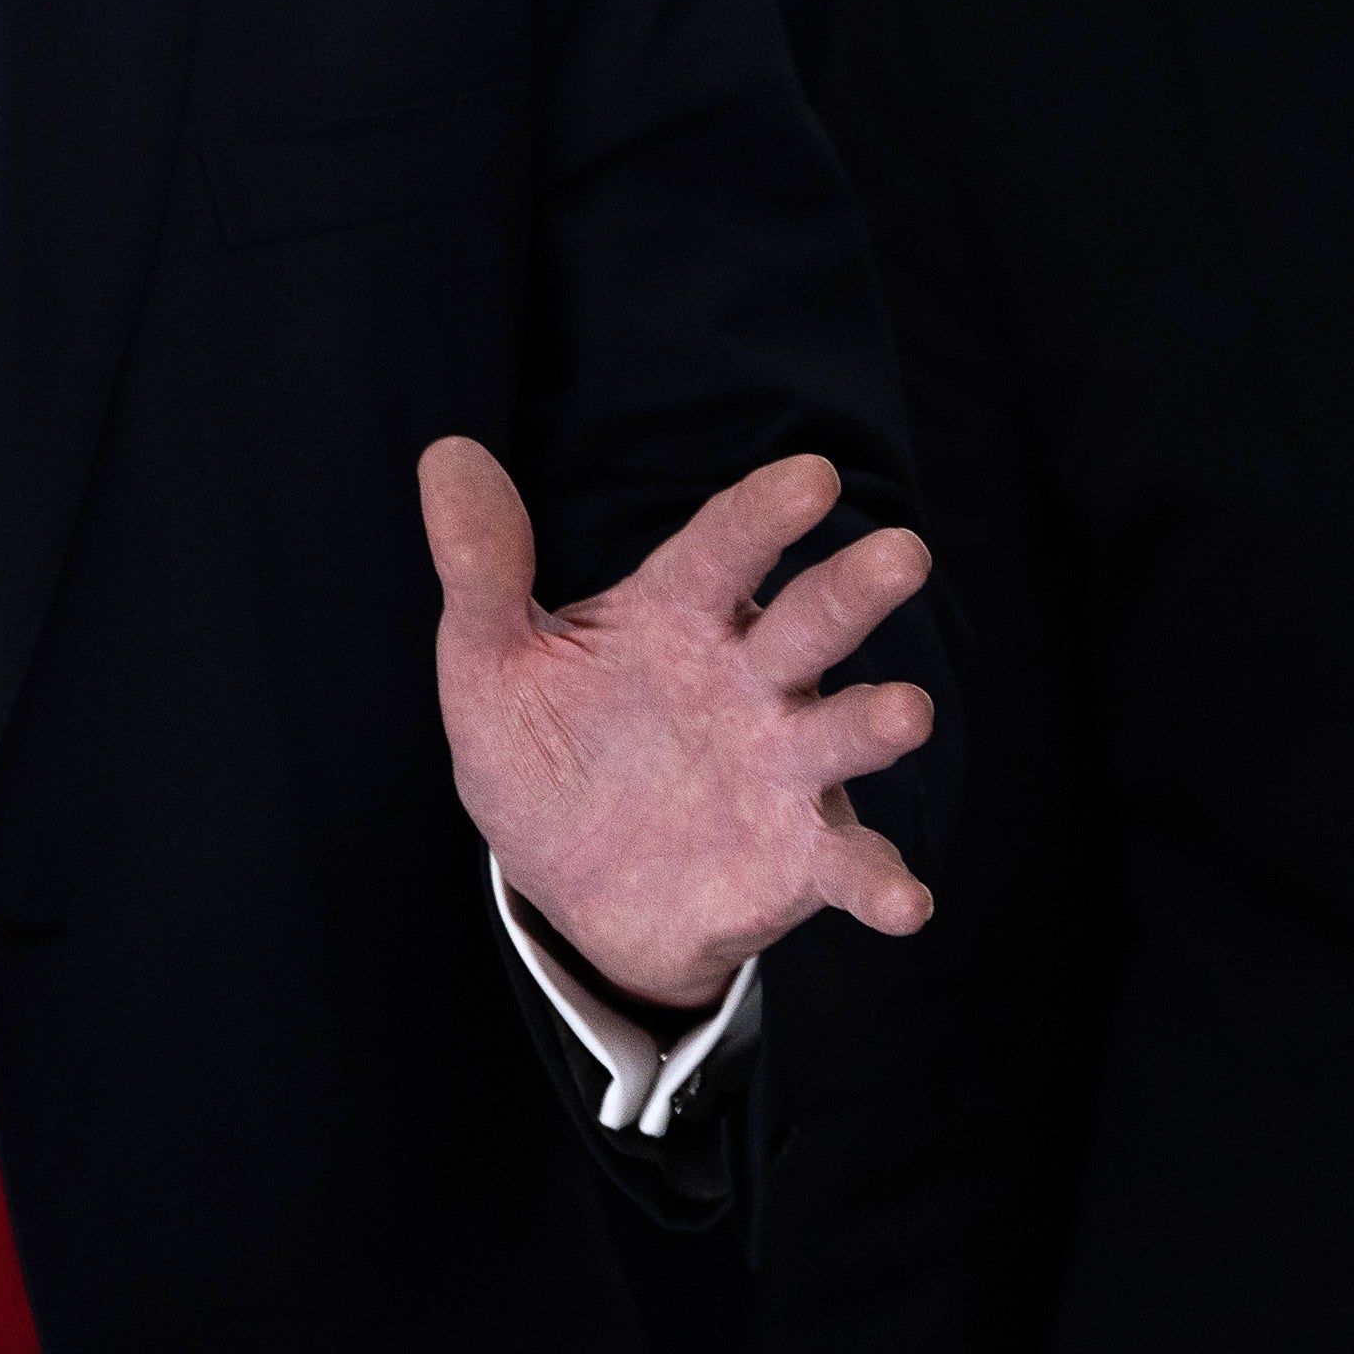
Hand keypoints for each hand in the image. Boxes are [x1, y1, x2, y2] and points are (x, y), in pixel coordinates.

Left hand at [420, 437, 937, 1012]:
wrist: (565, 879)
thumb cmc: (543, 746)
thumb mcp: (490, 661)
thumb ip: (480, 568)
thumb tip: (446, 452)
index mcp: (677, 618)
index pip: (721, 550)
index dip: (762, 514)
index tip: (811, 476)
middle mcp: (749, 682)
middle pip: (806, 624)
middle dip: (852, 590)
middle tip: (902, 552)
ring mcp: (783, 768)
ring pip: (841, 733)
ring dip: (875, 722)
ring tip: (907, 711)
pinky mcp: (799, 856)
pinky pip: (850, 865)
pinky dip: (882, 883)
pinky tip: (904, 901)